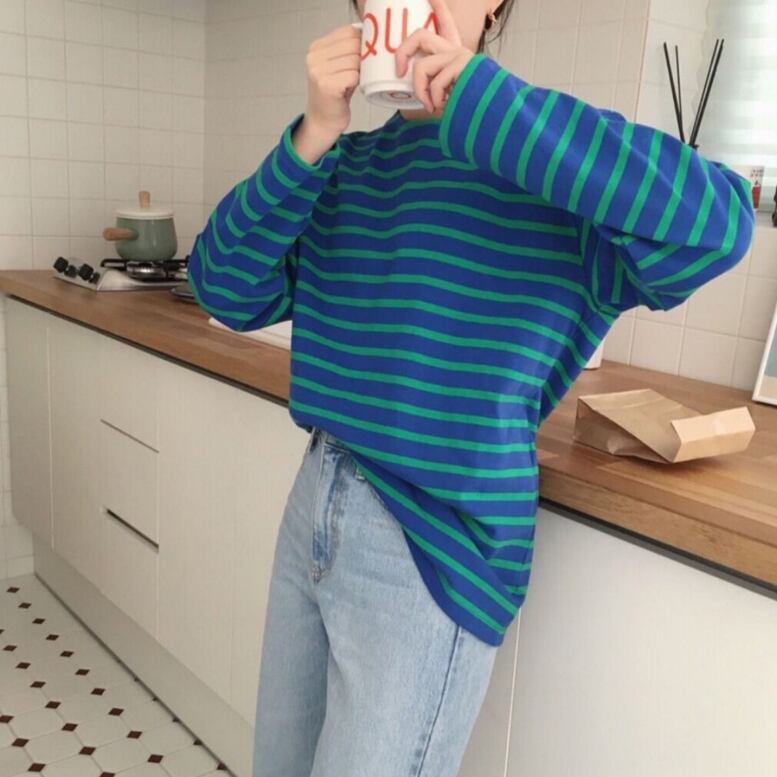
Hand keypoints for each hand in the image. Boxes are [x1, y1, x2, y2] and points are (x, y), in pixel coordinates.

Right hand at [303, 23, 362, 137]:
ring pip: (355, 60)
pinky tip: (351, 90)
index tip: (363, 56)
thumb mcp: (338, 66)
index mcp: (316, 48)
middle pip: (353, 44)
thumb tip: (370, 36)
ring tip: (353, 83)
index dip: (361, 42)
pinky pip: (354, 76)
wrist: (322, 122)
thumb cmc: (334, 95)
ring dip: (360, 72)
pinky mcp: (327, 85)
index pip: (348, 31)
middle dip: (362, 57)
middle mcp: (314, 57)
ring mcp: (319, 71)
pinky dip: (358, 83)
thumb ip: (348, 50)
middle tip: (360, 73)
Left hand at [394, 0, 475, 115]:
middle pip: (420, 35)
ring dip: (420, 90)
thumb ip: (434, 84)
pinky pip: (435, 82)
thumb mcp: (449, 93)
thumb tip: (410, 85)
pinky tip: (442, 107)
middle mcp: (456, 49)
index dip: (437, 6)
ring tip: (430, 105)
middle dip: (402, 51)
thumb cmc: (466, 108)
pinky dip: (433, 99)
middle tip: (399, 72)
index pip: (444, 22)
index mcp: (454, 53)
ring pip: (422, 66)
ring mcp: (459, 54)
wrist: (491, 114)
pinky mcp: (463, 64)